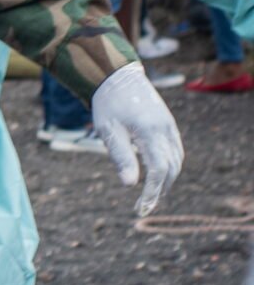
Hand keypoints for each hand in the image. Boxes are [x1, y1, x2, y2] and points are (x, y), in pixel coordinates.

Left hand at [90, 61, 183, 215]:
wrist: (118, 77)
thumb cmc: (108, 104)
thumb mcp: (108, 131)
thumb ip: (121, 157)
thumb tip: (130, 184)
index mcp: (150, 132)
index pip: (158, 169)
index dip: (152, 191)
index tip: (141, 207)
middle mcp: (165, 130)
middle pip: (171, 168)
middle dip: (160, 190)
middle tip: (144, 207)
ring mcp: (170, 127)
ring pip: (177, 160)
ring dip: (167, 179)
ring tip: (151, 195)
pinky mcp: (168, 125)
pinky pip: (176, 150)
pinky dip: (170, 166)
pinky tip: (159, 175)